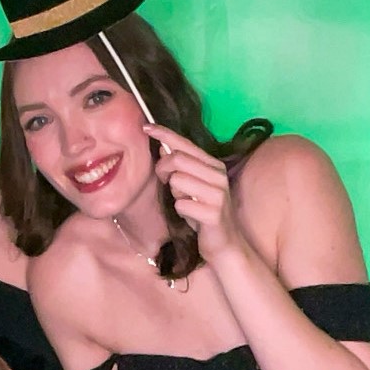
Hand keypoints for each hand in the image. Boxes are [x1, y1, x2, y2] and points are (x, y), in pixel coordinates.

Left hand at [145, 125, 239, 261]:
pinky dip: (181, 211)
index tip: (145, 126)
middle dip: (163, 169)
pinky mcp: (213, 212)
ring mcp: (217, 193)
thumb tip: (162, 148)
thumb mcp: (192, 187)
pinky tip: (191, 218)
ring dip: (174, 193)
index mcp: (213, 165)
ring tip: (185, 202)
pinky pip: (181, 205)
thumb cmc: (203, 213)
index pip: (185, 144)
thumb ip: (181, 168)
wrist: (223, 243)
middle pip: (177, 159)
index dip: (164, 134)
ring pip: (177, 180)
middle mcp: (218, 175)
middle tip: (164, 182)